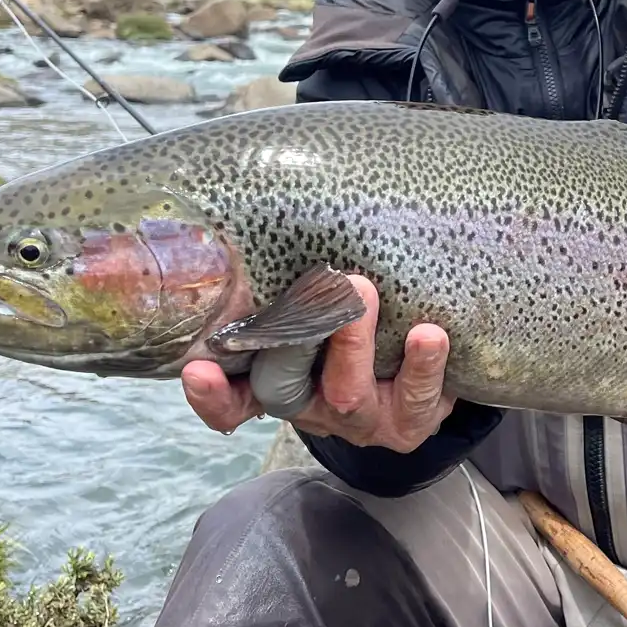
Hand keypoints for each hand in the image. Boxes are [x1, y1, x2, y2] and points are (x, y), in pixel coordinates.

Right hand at [180, 274, 457, 451]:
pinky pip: (418, 399)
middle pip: (287, 387)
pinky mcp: (412, 419)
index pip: (233, 399)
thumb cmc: (362, 327)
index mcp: (280, 383)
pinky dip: (423, 365)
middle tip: (314, 286)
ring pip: (349, 395)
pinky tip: (428, 335)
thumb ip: (295, 283)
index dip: (212, 393)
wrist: (428, 367)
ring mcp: (362, 418)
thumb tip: (280, 207)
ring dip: (354, 345)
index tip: (198, 369)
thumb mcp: (321, 311)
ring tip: (365, 295)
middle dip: (295, 338)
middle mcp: (315, 405)